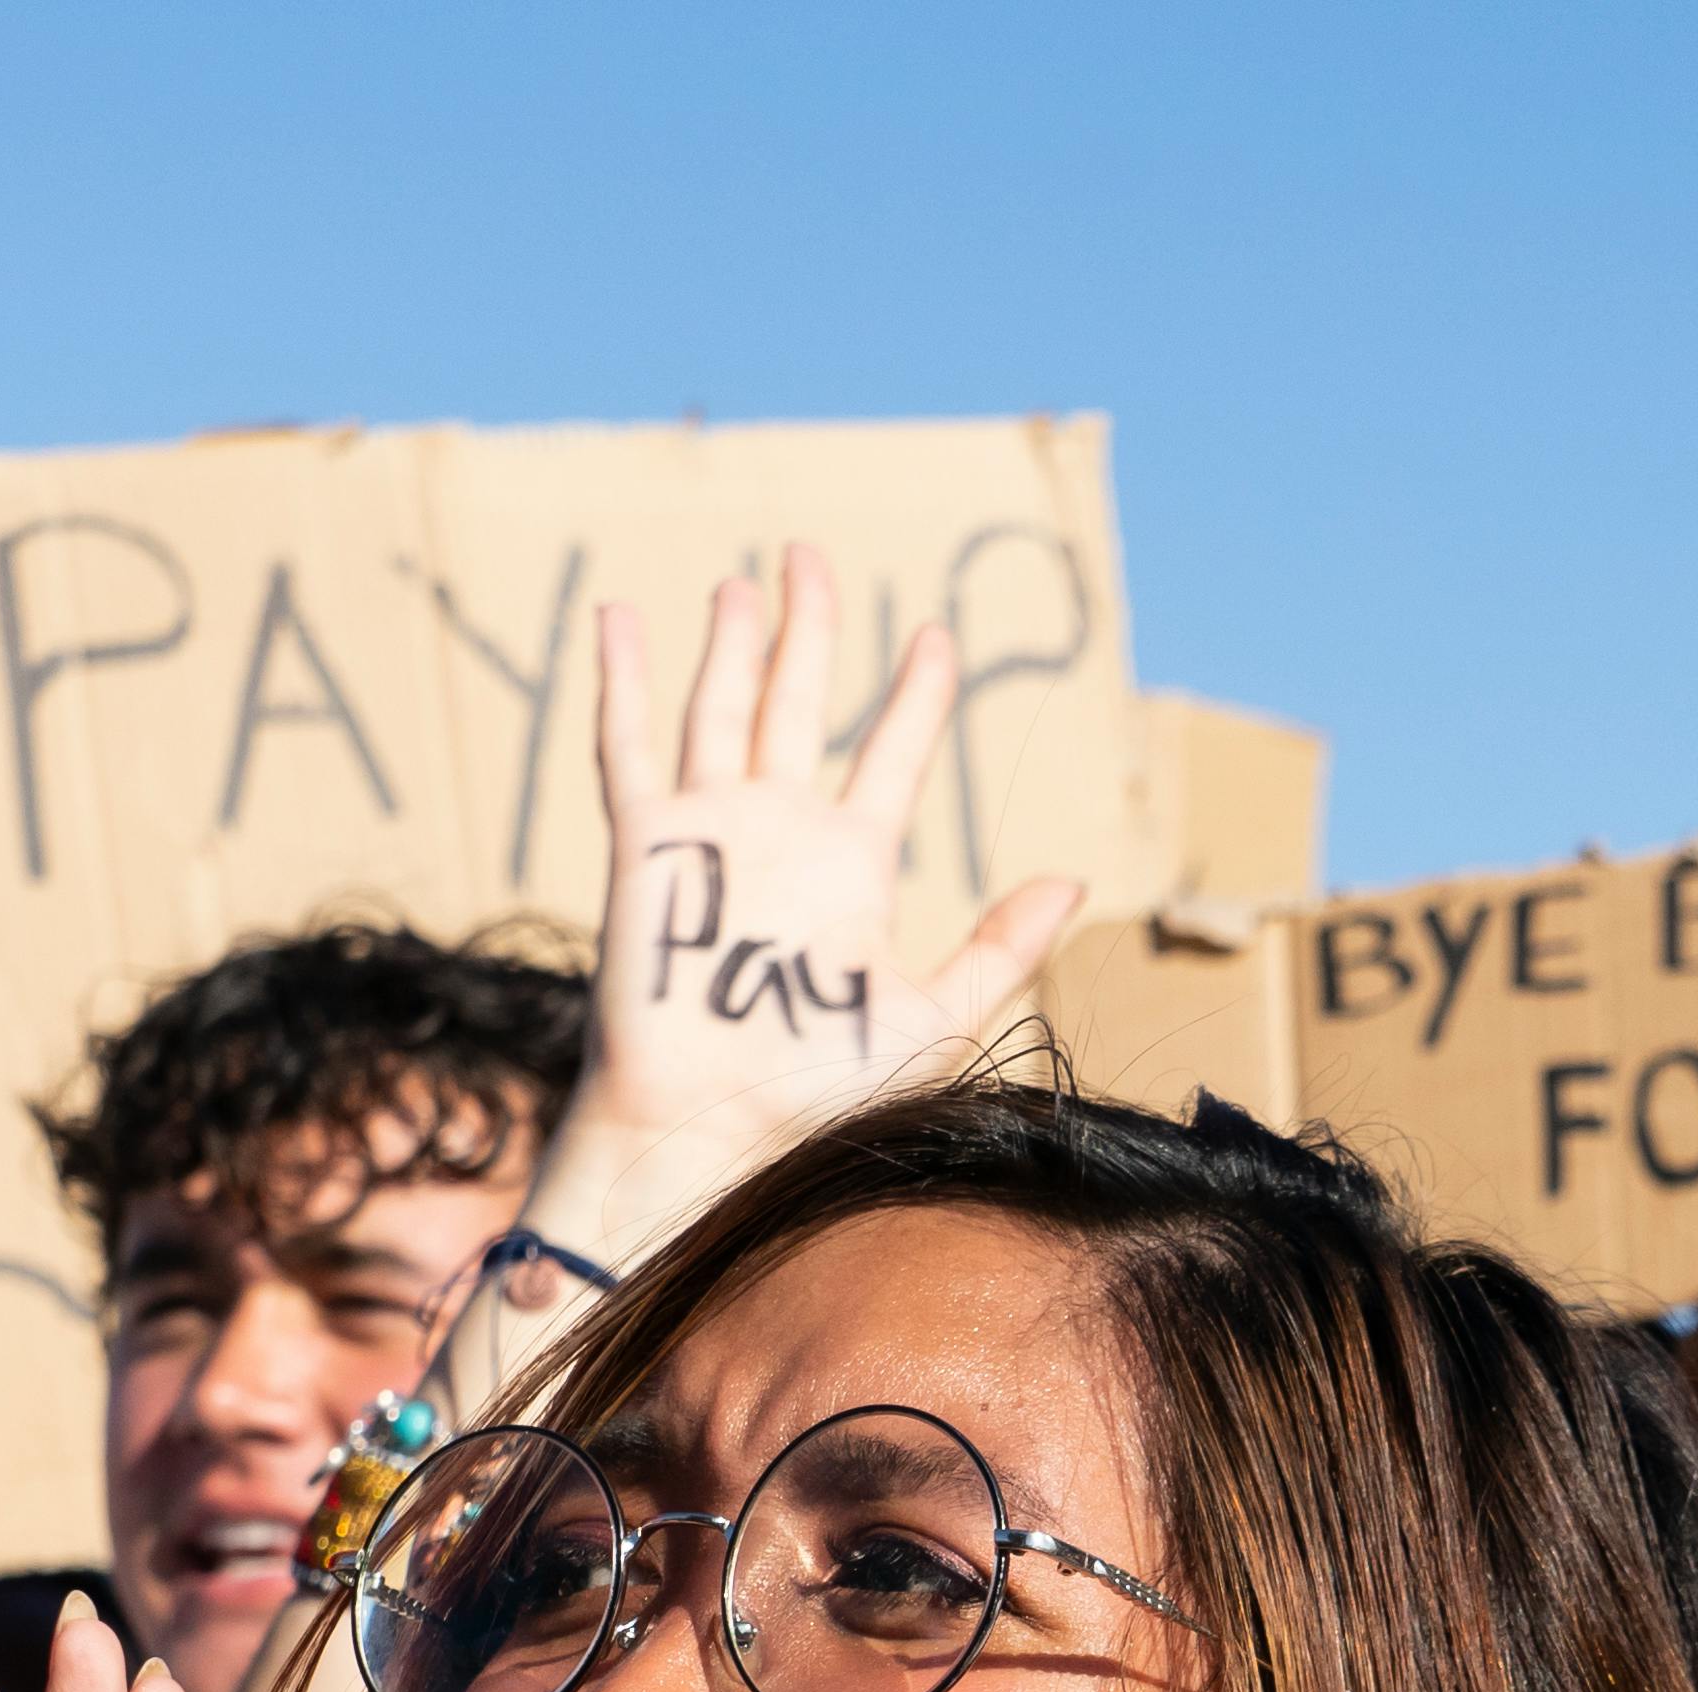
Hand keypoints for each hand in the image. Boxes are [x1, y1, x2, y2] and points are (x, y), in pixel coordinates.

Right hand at [497, 545, 1089, 1304]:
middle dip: (809, 630)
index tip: (936, 639)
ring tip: (743, 581)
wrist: (714, 1128)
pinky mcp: (647, 846)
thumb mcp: (933, 1019)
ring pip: (720, 710)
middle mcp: (782, 834)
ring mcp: (712, 832)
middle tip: (811, 556)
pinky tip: (622, 617)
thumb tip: (1074, 878)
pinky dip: (623, 682)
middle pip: (798, 703)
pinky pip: (630, 748)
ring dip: (731, 642)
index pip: (889, 753)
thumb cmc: (817, 1092)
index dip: (914, 695)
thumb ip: (1000, 949)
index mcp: (852, 865)